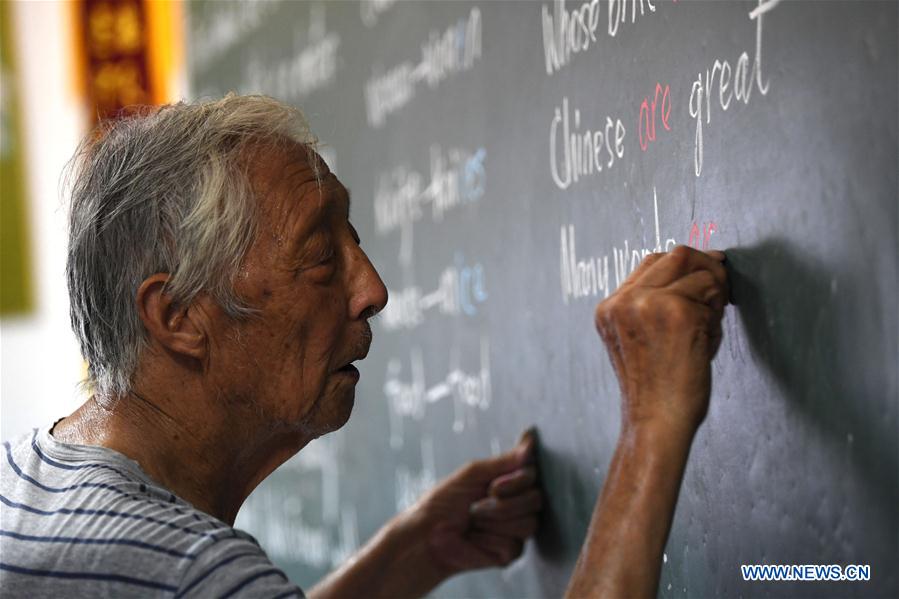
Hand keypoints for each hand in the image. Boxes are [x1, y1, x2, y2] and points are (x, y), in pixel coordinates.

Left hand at [402, 430, 541, 577]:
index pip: (533, 475)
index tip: (493, 486)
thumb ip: (506, 460)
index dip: (517, 482)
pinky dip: (490, 540)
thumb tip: (531, 438)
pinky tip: (476, 539)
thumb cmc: (445, 501)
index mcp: (509, 481)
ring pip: (529, 523)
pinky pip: (515, 544)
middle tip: (476, 507)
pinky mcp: (511, 551)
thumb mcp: (473, 474)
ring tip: (473, 522)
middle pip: (536, 499)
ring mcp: (516, 528)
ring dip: (495, 521)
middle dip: (503, 504)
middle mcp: (517, 503)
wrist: (428, 536)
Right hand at [594, 245, 728, 434]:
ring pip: (698, 271)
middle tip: (721, 291)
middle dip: (706, 268)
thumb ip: (653, 307)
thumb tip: (697, 272)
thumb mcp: (639, 341)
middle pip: (676, 254)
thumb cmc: (656, 390)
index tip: (707, 276)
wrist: (657, 421)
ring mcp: (648, 303)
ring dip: (713, 296)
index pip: (651, 263)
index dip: (684, 266)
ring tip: (708, 329)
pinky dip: (717, 315)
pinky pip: (712, 292)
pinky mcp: (676, 310)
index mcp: (610, 309)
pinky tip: (706, 341)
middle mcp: (624, 301)